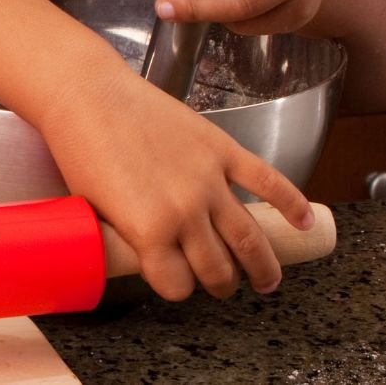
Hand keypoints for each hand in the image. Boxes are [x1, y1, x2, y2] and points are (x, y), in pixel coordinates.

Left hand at [39, 83, 313, 299]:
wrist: (88, 96)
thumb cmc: (80, 150)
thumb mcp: (95, 211)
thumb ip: (128, 239)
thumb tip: (147, 257)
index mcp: (149, 232)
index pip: (178, 285)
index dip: (177, 288)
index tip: (176, 284)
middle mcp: (185, 212)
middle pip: (217, 268)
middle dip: (221, 285)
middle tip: (223, 289)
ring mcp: (208, 180)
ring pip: (248, 236)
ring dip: (262, 266)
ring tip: (267, 282)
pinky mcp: (222, 149)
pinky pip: (268, 182)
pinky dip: (292, 204)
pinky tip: (305, 223)